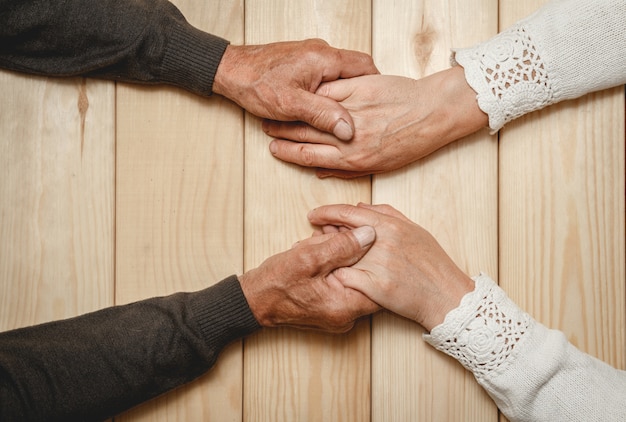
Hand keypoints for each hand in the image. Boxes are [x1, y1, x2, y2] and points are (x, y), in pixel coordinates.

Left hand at [213, 39, 378, 140]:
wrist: (229, 70)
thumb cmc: (256, 83)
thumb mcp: (291, 104)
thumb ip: (322, 115)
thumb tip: (347, 130)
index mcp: (324, 58)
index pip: (365, 66)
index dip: (376, 87)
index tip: (378, 108)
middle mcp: (321, 52)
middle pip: (354, 71)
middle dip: (360, 95)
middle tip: (364, 117)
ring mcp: (312, 56)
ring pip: (340, 76)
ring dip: (343, 96)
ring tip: (345, 118)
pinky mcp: (303, 63)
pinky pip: (326, 77)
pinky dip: (330, 93)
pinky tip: (325, 110)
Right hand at [238, 225, 379, 332]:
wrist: (254, 300)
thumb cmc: (275, 282)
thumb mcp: (308, 257)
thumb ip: (341, 246)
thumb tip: (369, 234)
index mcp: (346, 306)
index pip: (378, 281)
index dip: (373, 253)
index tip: (362, 236)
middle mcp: (348, 316)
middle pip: (368, 278)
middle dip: (354, 252)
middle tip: (334, 236)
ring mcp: (341, 314)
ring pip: (355, 278)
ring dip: (343, 257)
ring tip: (322, 244)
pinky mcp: (334, 308)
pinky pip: (345, 284)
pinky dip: (336, 266)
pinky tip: (321, 253)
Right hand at [265, 66, 487, 177]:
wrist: (431, 115)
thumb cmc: (410, 142)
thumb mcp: (380, 165)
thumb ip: (348, 169)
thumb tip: (322, 172)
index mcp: (353, 159)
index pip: (310, 157)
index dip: (288, 154)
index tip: (275, 150)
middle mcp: (349, 137)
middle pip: (305, 136)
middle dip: (282, 133)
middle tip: (268, 129)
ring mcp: (353, 111)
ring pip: (313, 112)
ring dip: (292, 111)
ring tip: (279, 109)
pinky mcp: (360, 90)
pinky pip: (329, 91)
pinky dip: (313, 92)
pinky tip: (302, 91)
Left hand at [307, 203, 473, 330]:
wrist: (447, 295)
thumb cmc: (432, 262)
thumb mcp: (413, 229)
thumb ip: (386, 214)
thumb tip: (361, 207)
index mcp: (390, 224)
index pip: (348, 212)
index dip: (326, 212)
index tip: (313, 215)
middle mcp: (382, 241)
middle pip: (339, 233)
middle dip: (321, 234)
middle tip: (312, 236)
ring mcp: (378, 264)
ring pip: (339, 256)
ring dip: (325, 256)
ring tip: (318, 257)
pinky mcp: (376, 287)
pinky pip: (346, 279)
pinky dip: (335, 276)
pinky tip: (330, 277)